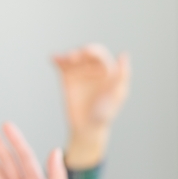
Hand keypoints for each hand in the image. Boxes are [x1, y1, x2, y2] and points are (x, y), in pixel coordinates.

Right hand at [53, 45, 130, 167]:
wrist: (88, 128)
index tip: (85, 52)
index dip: (92, 51)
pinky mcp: (67, 77)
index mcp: (107, 70)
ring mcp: (80, 72)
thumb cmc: (106, 113)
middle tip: (73, 57)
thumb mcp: (116, 95)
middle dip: (79, 52)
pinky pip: (62, 65)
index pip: (99, 54)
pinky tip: (53, 58)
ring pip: (72, 57)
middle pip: (84, 53)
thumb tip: (123, 55)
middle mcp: (93, 68)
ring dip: (67, 55)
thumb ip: (121, 76)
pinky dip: (57, 59)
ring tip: (63, 59)